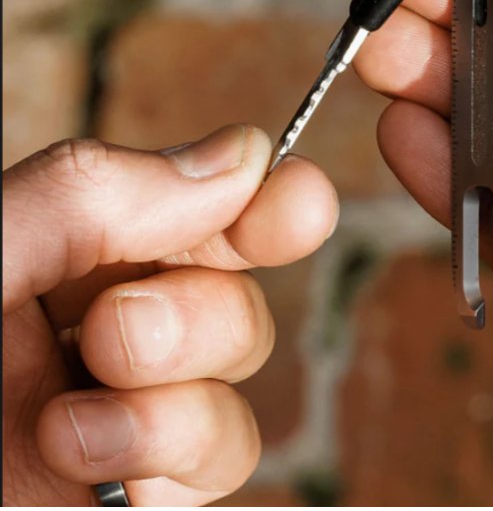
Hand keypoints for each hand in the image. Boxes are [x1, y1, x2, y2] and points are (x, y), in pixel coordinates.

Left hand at [3, 125, 337, 505]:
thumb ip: (94, 194)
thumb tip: (247, 154)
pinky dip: (173, 455)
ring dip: (177, 399)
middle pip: (239, 303)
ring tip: (69, 422)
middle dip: (200, 312)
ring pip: (239, 393)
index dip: (267, 201)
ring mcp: (119, 435)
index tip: (292, 205)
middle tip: (110, 333)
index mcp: (62, 266)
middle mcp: (98, 346)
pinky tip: (83, 466)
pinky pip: (220, 472)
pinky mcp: (134, 501)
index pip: (203, 217)